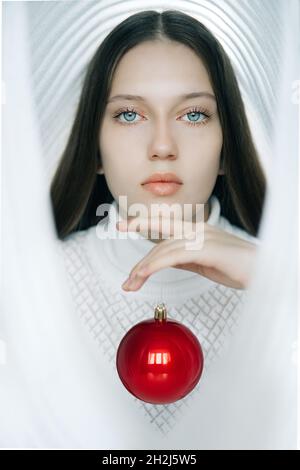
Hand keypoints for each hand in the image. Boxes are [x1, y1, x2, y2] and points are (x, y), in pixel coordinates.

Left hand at [116, 216, 256, 290]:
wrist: (267, 272)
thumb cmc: (239, 269)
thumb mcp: (207, 263)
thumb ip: (186, 259)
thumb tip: (165, 260)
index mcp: (199, 231)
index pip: (166, 225)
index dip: (143, 222)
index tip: (124, 225)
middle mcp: (199, 230)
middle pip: (161, 237)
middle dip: (140, 250)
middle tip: (125, 266)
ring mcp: (204, 237)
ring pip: (164, 249)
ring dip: (143, 268)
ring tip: (131, 284)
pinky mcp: (207, 249)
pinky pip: (174, 256)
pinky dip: (155, 265)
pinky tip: (143, 275)